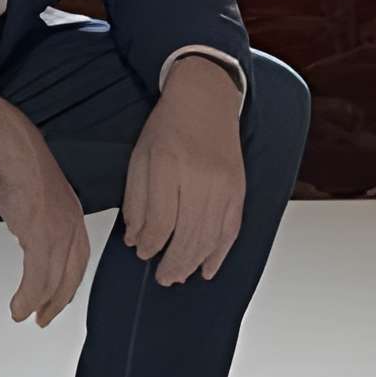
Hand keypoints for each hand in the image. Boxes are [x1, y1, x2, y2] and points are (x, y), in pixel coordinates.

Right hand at [0, 104, 91, 327]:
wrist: (14, 152)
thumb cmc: (21, 165)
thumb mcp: (40, 196)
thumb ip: (41, 217)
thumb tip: (27, 231)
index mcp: (73, 216)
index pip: (78, 260)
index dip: (68, 282)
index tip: (58, 297)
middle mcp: (71, 227)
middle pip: (71, 276)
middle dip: (58, 301)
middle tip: (44, 318)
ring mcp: (58, 233)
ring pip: (54, 281)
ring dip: (38, 304)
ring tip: (24, 315)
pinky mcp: (40, 237)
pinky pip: (37, 278)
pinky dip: (27, 298)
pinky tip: (18, 307)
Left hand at [125, 57, 246, 285]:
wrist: (206, 99)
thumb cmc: (169, 126)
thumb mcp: (140, 157)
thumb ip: (136, 200)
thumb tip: (137, 239)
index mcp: (168, 166)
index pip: (161, 222)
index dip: (150, 244)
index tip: (141, 252)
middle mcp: (199, 177)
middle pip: (188, 235)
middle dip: (173, 263)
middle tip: (162, 277)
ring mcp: (224, 185)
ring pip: (210, 237)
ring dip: (193, 263)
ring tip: (179, 276)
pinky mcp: (239, 189)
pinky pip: (231, 229)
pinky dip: (220, 253)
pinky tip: (208, 269)